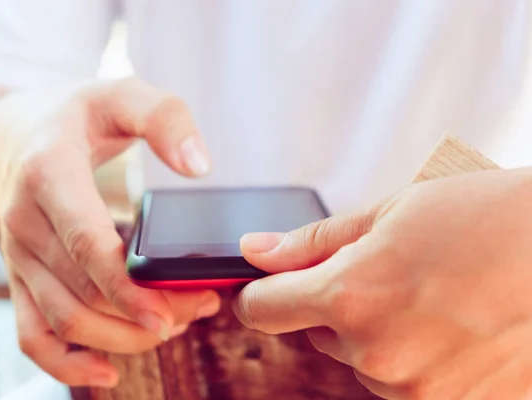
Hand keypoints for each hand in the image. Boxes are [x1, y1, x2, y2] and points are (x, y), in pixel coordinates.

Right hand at [0, 78, 219, 386]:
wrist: (7, 141)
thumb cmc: (71, 118)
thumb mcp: (118, 95)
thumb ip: (163, 118)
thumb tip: (198, 165)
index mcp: (49, 174)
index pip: (87, 244)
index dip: (129, 286)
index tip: (174, 310)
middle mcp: (26, 222)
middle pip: (87, 293)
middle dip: (148, 314)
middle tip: (202, 307)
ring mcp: (19, 257)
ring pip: (68, 321)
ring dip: (125, 337)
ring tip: (177, 324)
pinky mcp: (21, 279)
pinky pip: (33, 336)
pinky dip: (67, 365)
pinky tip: (108, 370)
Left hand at [233, 168, 531, 398]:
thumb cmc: (487, 220)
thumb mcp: (389, 213)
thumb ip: (312, 243)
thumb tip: (253, 252)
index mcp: (351, 296)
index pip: (264, 310)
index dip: (260, 295)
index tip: (265, 288)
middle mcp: (377, 353)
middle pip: (318, 333)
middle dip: (337, 304)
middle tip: (389, 271)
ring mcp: (416, 389)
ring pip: (364, 359)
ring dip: (379, 332)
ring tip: (431, 295)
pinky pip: (405, 382)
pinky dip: (416, 355)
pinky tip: (451, 324)